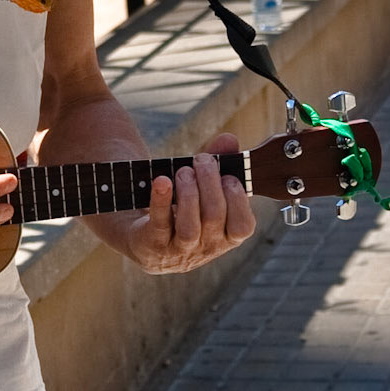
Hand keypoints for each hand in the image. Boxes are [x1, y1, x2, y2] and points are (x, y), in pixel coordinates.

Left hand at [121, 133, 254, 274]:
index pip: (243, 226)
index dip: (237, 199)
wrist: (146, 236)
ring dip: (188, 193)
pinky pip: (159, 223)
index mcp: (226, 238)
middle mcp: (206, 248)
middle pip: (214, 217)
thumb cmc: (185, 208)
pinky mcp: (152, 244)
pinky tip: (162, 181)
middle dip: (209, 183)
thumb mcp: (204, 186)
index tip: (227, 176)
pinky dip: (161, 200)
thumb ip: (220, 163)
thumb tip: (229, 140)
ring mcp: (178, 250)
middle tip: (201, 161)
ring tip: (183, 172)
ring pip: (190, 227)